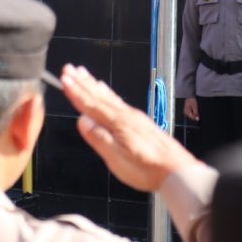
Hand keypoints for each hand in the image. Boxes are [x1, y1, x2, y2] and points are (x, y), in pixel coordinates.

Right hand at [60, 65, 199, 192]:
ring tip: (83, 73)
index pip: (91, 105)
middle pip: (98, 95)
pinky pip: (117, 100)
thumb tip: (82, 121)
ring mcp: (133, 117)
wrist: (177, 172)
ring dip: (93, 84)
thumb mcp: (117, 158)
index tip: (64, 79)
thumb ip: (99, 138)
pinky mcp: (139, 121)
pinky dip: (108, 92)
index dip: (75, 92)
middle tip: (69, 68)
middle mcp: (125, 115)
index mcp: (117, 124)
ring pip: (108, 96)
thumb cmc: (147, 169)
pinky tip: (105, 89)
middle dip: (81, 82)